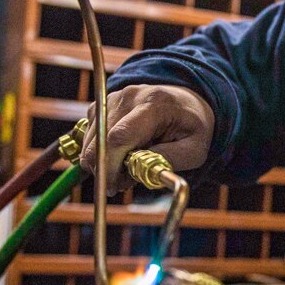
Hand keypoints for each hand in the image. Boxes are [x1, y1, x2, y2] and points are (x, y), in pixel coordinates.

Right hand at [80, 84, 214, 193]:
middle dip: (104, 168)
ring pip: (92, 138)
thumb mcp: (194, 150)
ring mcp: (114, 98)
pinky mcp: (104, 104)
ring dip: (103, 160)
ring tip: (128, 167)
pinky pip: (91, 134)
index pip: (120, 137)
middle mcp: (130, 97)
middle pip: (101, 138)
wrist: (186, 103)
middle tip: (119, 185)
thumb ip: (166, 160)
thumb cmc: (192, 128)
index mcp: (155, 105)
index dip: (110, 165)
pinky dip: (100, 150)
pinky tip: (121, 154)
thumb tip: (134, 171)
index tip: (112, 187)